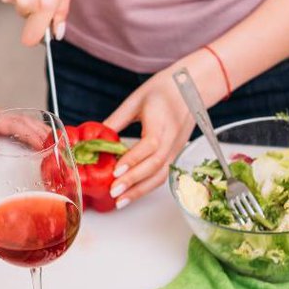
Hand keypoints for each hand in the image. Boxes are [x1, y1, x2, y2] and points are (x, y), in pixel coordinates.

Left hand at [103, 54, 225, 208]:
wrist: (192, 87)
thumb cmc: (164, 90)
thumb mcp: (136, 100)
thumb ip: (117, 120)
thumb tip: (97, 138)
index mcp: (162, 120)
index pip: (150, 144)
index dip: (133, 159)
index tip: (116, 171)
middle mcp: (173, 137)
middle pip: (156, 164)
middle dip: (134, 181)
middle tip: (113, 191)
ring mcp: (177, 148)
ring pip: (161, 174)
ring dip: (141, 190)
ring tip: (121, 201)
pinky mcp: (177, 153)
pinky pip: (163, 174)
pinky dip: (147, 186)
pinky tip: (132, 193)